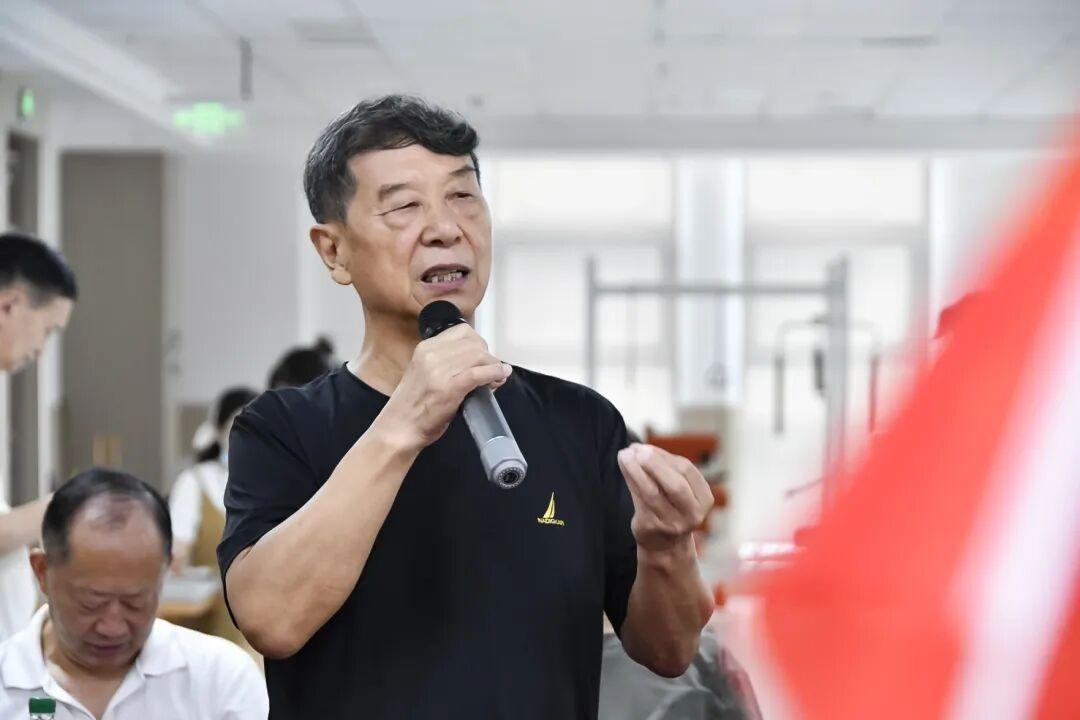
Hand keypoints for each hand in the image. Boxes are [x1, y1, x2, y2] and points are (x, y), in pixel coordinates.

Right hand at [377, 323, 510, 450]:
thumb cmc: (414, 405)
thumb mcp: (426, 373)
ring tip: (496, 378)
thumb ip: (448, 363)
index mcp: (425, 348)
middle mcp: (432, 355)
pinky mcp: (449, 388)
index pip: (462, 331)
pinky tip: (498, 379)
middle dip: (489, 357)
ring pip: (480, 356)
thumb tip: (480, 362)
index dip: (479, 343)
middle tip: (493, 371)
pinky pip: (479, 373)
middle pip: (475, 344)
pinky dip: (494, 374)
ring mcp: (439, 371)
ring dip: (494, 366)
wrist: (399, 428)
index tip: (483, 357)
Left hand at [617, 443, 712, 553]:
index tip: (646, 447)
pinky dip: (630, 479)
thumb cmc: (672, 506)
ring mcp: (672, 523)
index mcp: (704, 499)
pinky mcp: (651, 527)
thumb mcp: (680, 489)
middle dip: (655, 464)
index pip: (687, 471)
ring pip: (652, 492)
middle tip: (637, 450)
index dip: (665, 456)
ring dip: (635, 470)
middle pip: (675, 485)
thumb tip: (639, 448)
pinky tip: (624, 467)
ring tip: (624, 455)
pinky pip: (638, 499)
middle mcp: (692, 514)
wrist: (666, 544)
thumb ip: (666, 469)